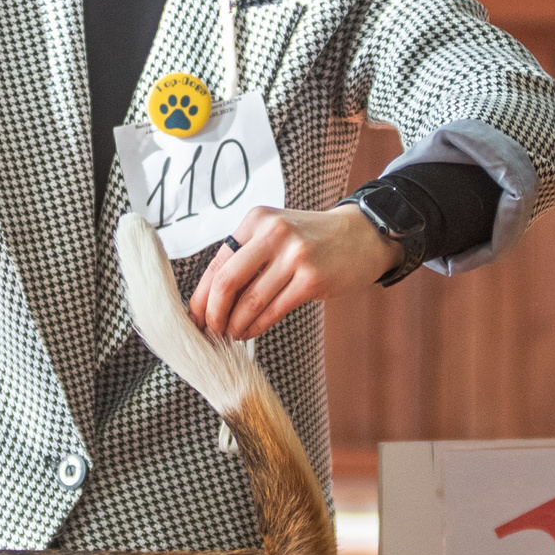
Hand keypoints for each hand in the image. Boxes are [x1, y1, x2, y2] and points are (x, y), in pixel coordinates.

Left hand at [188, 204, 398, 342]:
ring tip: (230, 335)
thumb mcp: (275, 233)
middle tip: (209, 331)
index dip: (201, 295)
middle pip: (227, 282)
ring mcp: (294, 255)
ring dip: (235, 325)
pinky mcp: (312, 279)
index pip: (217, 262)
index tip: (193, 317)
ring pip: (250, 301)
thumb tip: (208, 299)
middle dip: (213, 313)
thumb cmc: (310, 240)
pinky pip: (274, 310)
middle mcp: (273, 233)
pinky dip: (256, 327)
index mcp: (256, 220)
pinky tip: (249, 333)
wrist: (361, 236)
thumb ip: (245, 258)